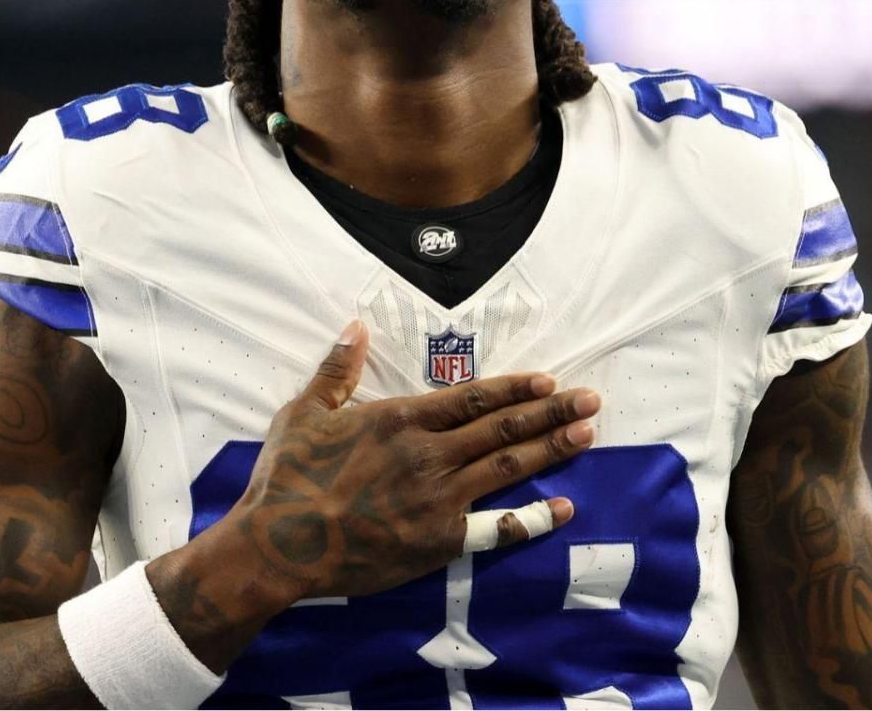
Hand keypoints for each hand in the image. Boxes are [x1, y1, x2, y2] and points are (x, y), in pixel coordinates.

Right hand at [221, 318, 599, 602]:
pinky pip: (497, 528)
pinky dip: (533, 518)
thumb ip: (337, 368)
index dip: (516, 388)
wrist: (280, 544)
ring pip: (507, 467)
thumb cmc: (288, 476)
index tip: (549, 381)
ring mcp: (439, 499)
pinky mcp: (439, 541)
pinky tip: (563, 508)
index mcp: (401, 419)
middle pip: (503, 428)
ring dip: (551, 450)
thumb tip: (355, 326)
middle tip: (591, 400)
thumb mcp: (304, 411)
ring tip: (586, 435)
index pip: (474, 397)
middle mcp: (429, 454)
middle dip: (551, 412)